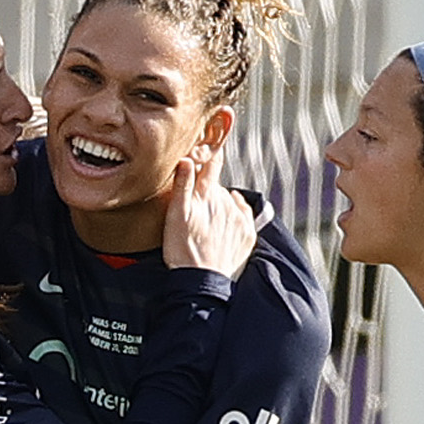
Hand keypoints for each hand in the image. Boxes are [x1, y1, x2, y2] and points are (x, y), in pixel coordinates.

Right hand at [159, 142, 257, 279]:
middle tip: (196, 204)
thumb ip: (182, 185)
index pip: (213, 163)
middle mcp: (227, 203)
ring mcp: (239, 218)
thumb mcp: (175, 216)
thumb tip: (186, 159)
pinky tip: (222, 226)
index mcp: (208, 195)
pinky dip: (235, 216)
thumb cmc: (182, 250)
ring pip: (230, 201)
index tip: (213, 141)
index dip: (212, 151)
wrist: (200, 283)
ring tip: (207, 222)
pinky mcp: (248, 234)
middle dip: (208, 188)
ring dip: (221, 204)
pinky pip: (243, 216)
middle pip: (218, 186)